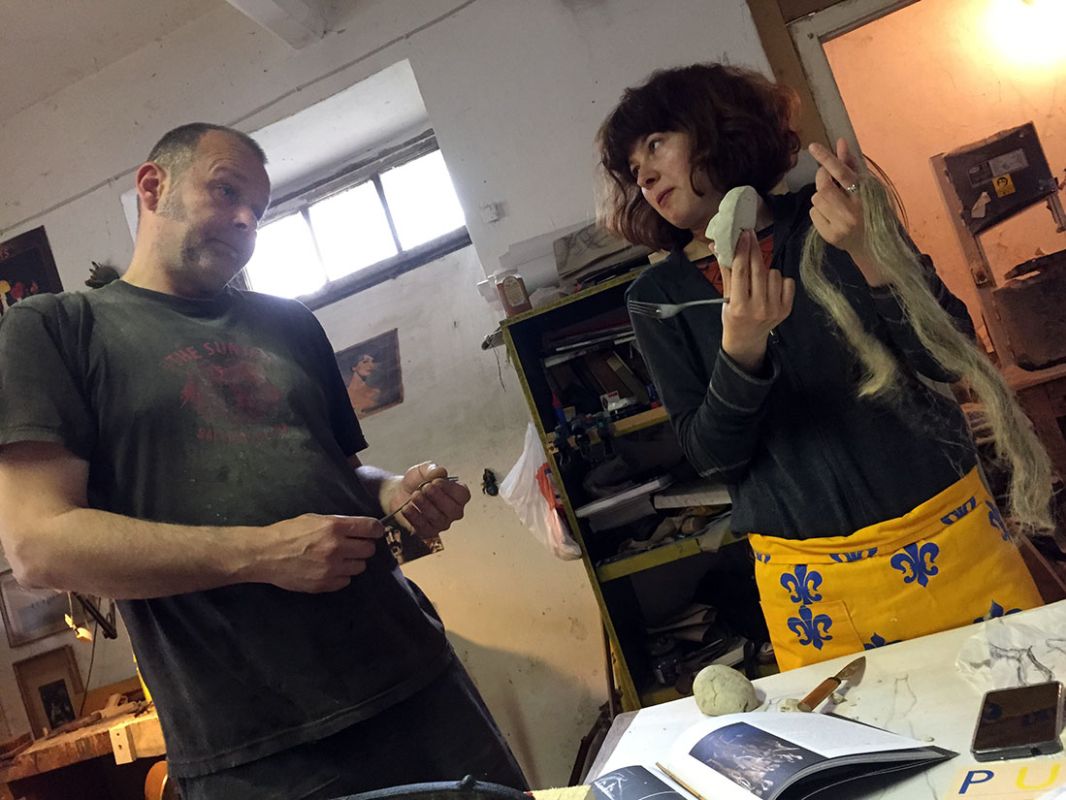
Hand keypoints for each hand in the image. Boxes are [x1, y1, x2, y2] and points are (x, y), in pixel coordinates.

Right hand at [258, 514, 384, 592]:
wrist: (265, 554)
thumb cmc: (288, 532)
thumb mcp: (314, 519)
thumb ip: (338, 523)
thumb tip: (359, 528)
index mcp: (334, 527)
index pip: (371, 528)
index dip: (376, 529)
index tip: (375, 531)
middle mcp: (336, 547)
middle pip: (369, 549)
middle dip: (365, 546)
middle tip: (356, 545)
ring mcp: (331, 568)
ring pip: (360, 567)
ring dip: (354, 562)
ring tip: (341, 558)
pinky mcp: (324, 584)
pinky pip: (346, 581)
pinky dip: (342, 575)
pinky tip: (331, 569)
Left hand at [384, 462, 470, 539]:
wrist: (399, 493)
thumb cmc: (416, 482)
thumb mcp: (422, 470)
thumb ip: (432, 469)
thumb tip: (440, 471)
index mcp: (457, 495)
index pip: (463, 495)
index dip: (450, 489)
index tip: (436, 481)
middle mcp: (453, 511)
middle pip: (453, 510)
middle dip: (438, 498)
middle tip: (425, 488)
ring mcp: (441, 523)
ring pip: (438, 519)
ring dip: (425, 506)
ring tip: (414, 496)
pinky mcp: (428, 532)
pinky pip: (424, 528)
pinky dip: (414, 517)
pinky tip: (407, 507)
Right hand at [720, 231, 794, 371]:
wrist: (747, 339)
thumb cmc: (733, 315)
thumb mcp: (725, 296)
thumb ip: (725, 270)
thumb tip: (716, 244)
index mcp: (738, 306)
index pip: (741, 271)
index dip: (742, 250)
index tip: (743, 234)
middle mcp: (758, 309)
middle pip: (758, 269)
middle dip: (754, 249)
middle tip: (750, 235)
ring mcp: (775, 310)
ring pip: (774, 273)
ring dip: (765, 270)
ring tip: (758, 279)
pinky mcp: (787, 309)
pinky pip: (787, 282)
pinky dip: (779, 280)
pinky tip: (770, 287)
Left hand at [808, 140, 884, 285]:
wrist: (874, 245)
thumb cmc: (873, 209)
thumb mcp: (869, 186)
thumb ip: (852, 165)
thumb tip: (840, 142)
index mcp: (865, 195)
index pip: (843, 174)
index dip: (828, 159)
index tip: (812, 147)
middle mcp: (852, 212)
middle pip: (823, 187)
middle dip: (821, 178)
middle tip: (827, 177)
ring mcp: (840, 226)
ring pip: (816, 200)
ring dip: (821, 195)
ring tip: (835, 201)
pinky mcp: (829, 236)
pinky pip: (813, 214)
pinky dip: (819, 210)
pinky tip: (832, 215)